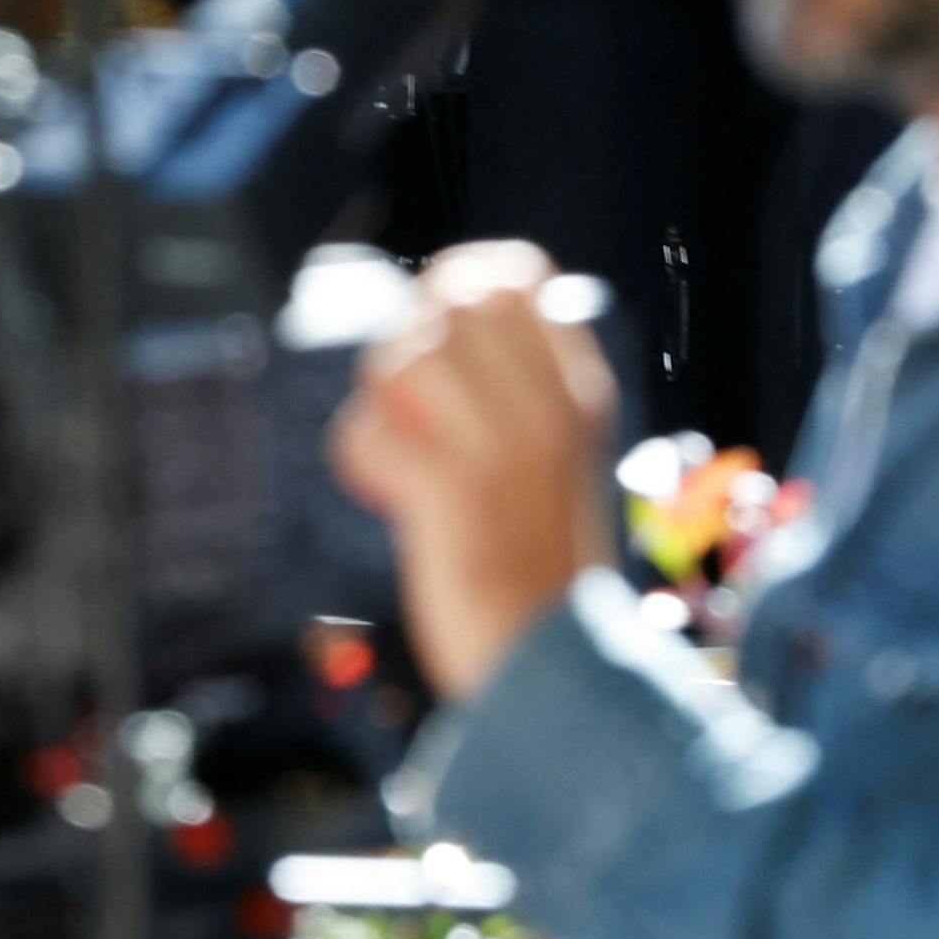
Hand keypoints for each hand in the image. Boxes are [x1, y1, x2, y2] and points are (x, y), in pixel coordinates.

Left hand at [331, 242, 619, 704]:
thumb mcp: (557, 462)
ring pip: (405, 357)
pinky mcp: (450, 495)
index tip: (434, 313)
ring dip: (379, 399)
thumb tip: (447, 327)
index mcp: (579, 396)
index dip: (463, 275)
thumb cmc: (540, 567)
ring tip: (398, 448)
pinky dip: (359, 459)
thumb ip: (520, 398)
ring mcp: (501, 451)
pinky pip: (369, 434)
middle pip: (454, 304)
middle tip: (404, 398)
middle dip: (408, 337)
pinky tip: (385, 493)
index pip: (523, 279)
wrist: (553, 663)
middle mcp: (546, 412)